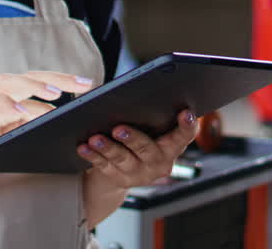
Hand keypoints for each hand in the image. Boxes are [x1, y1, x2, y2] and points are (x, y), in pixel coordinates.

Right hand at [0, 71, 95, 175]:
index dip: (66, 80)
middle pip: (32, 77)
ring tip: (55, 95)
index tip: (90, 84)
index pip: (41, 81)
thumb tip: (58, 122)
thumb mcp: (4, 134)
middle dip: (60, 79)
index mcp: (8, 96)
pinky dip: (7, 106)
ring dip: (34, 87)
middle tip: (85, 85)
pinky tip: (22, 112)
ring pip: (11, 84)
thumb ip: (26, 125)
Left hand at [77, 109, 198, 188]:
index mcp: (172, 145)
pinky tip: (84, 147)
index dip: (187, 125)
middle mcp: (160, 162)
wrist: (123, 170)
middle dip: (133, 139)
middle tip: (119, 128)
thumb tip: (127, 90)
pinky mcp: (120, 179)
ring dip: (108, 148)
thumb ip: (148, 111)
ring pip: (123, 159)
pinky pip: (104, 166)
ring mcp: (140, 173)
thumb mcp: (149, 125)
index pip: (184, 135)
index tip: (186, 112)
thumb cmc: (141, 134)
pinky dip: (93, 156)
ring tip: (95, 138)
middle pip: (148, 149)